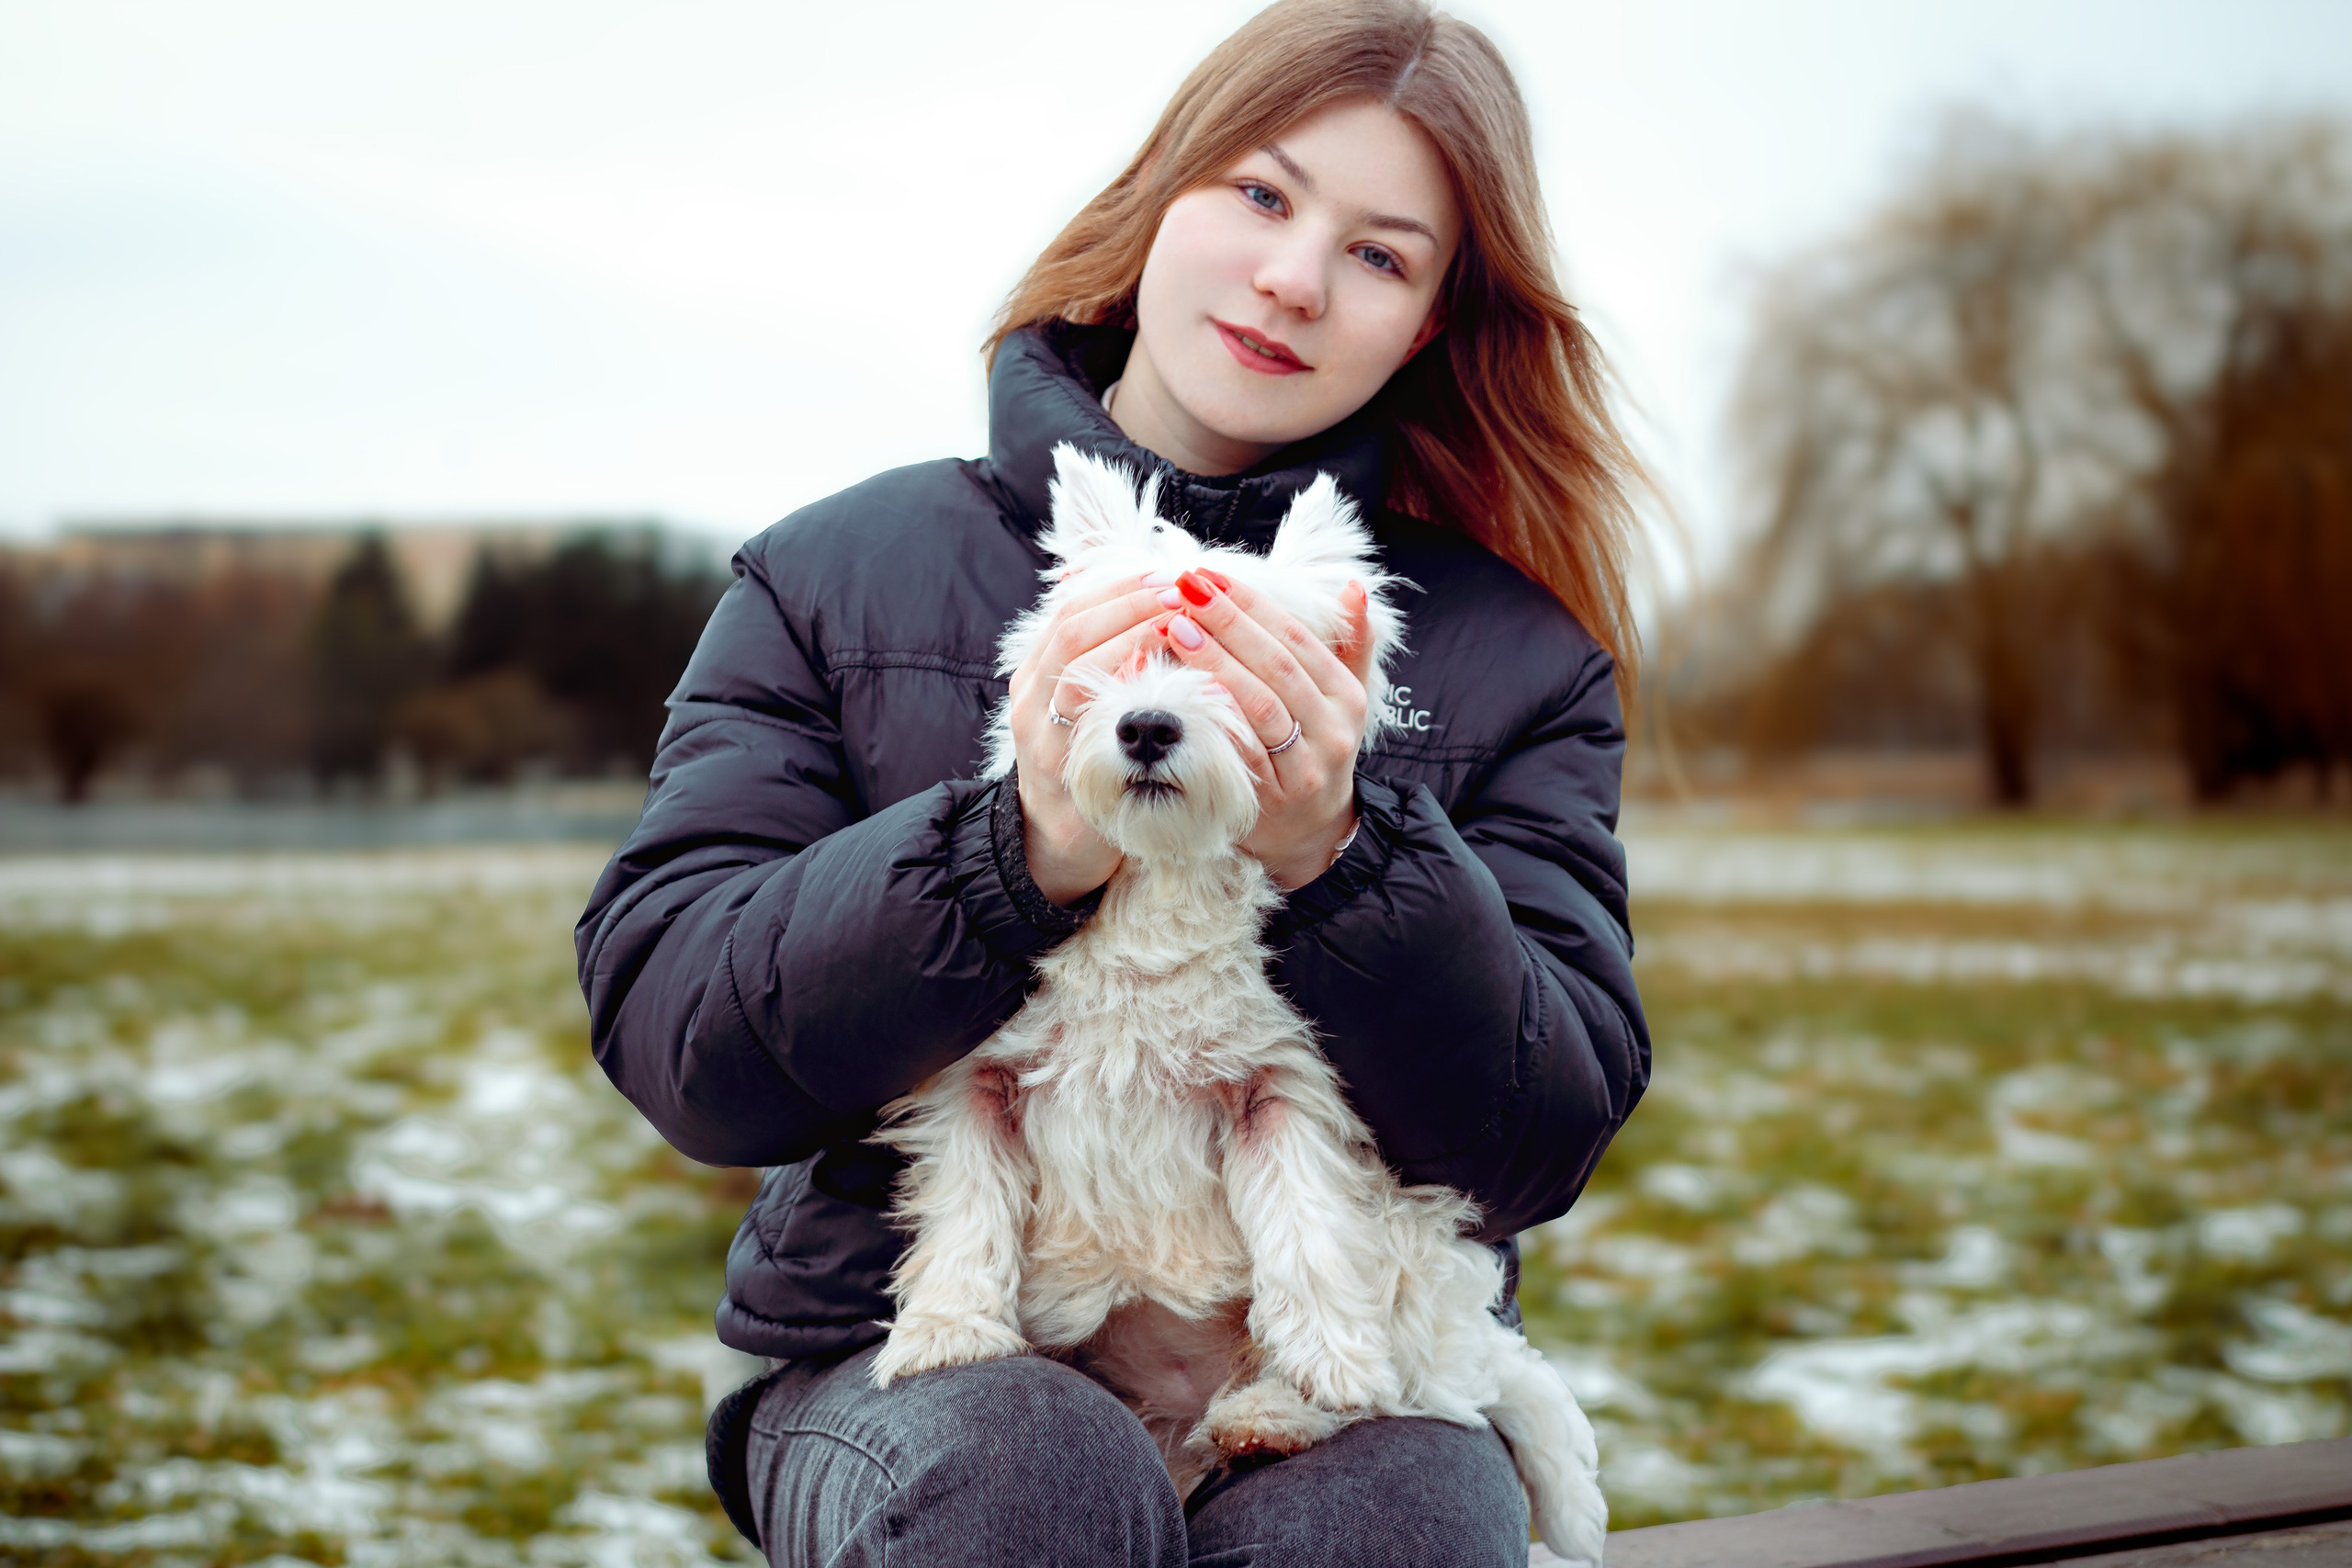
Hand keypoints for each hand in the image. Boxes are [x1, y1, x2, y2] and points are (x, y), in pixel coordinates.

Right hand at [1003, 569, 1185, 904]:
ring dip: (1133, 642)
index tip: (1165, 576)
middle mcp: (1030, 699)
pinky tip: (1170, 687)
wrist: (1054, 842)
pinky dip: (1133, 698)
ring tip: (1179, 627)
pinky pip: (1097, 725)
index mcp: (1035, 673)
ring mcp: (1043, 736)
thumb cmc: (1082, 764)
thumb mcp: (1082, 706)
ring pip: (1078, 671)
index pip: (1071, 610)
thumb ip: (1104, 660)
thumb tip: (1149, 605)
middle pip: (1073, 631)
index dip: (1119, 588)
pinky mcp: (1065, 773)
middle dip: (1130, 606)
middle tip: (1180, 594)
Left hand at [1154, 568, 1374, 889]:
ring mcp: (1305, 767)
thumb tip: (1355, 587)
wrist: (1311, 833)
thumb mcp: (1340, 699)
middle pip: (1277, 666)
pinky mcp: (1273, 798)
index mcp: (1346, 697)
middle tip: (1185, 590)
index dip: (1253, 604)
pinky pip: (1242, 753)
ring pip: (1260, 706)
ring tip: (1176, 628)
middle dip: (1228, 623)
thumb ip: (1350, 644)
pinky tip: (1185, 692)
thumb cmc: (1315, 750)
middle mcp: (1333, 731)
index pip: (1297, 639)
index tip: (1210, 576)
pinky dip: (1215, 720)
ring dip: (1215, 663)